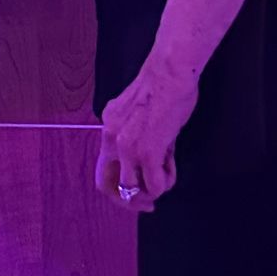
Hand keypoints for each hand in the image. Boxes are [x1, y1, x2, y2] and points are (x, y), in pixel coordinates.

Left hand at [95, 58, 197, 213]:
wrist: (171, 72)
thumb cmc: (163, 85)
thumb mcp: (137, 112)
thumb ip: (134, 134)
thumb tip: (148, 160)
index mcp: (108, 125)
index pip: (104, 166)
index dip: (118, 186)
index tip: (138, 190)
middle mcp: (111, 138)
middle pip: (107, 186)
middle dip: (129, 201)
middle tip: (148, 203)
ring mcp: (127, 147)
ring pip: (134, 190)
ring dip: (153, 188)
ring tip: (167, 169)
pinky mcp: (147, 153)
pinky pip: (156, 186)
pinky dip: (167, 181)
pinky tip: (172, 162)